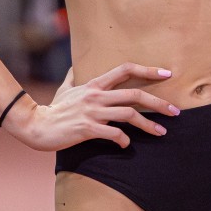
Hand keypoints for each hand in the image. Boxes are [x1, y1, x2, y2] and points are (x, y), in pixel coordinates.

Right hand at [7, 63, 176, 150]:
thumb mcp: (65, 89)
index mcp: (94, 85)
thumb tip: (76, 66)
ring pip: (129, 115)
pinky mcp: (87, 129)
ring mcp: (92, 112)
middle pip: (135, 95)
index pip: (125, 70)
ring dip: (148, 125)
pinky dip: (124, 140)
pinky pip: (114, 134)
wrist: (35, 126)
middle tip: (175, 112)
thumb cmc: (53, 109)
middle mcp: (96, 96)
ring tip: (162, 132)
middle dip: (159, 103)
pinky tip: (128, 145)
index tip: (167, 74)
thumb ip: (74, 77)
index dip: (148, 70)